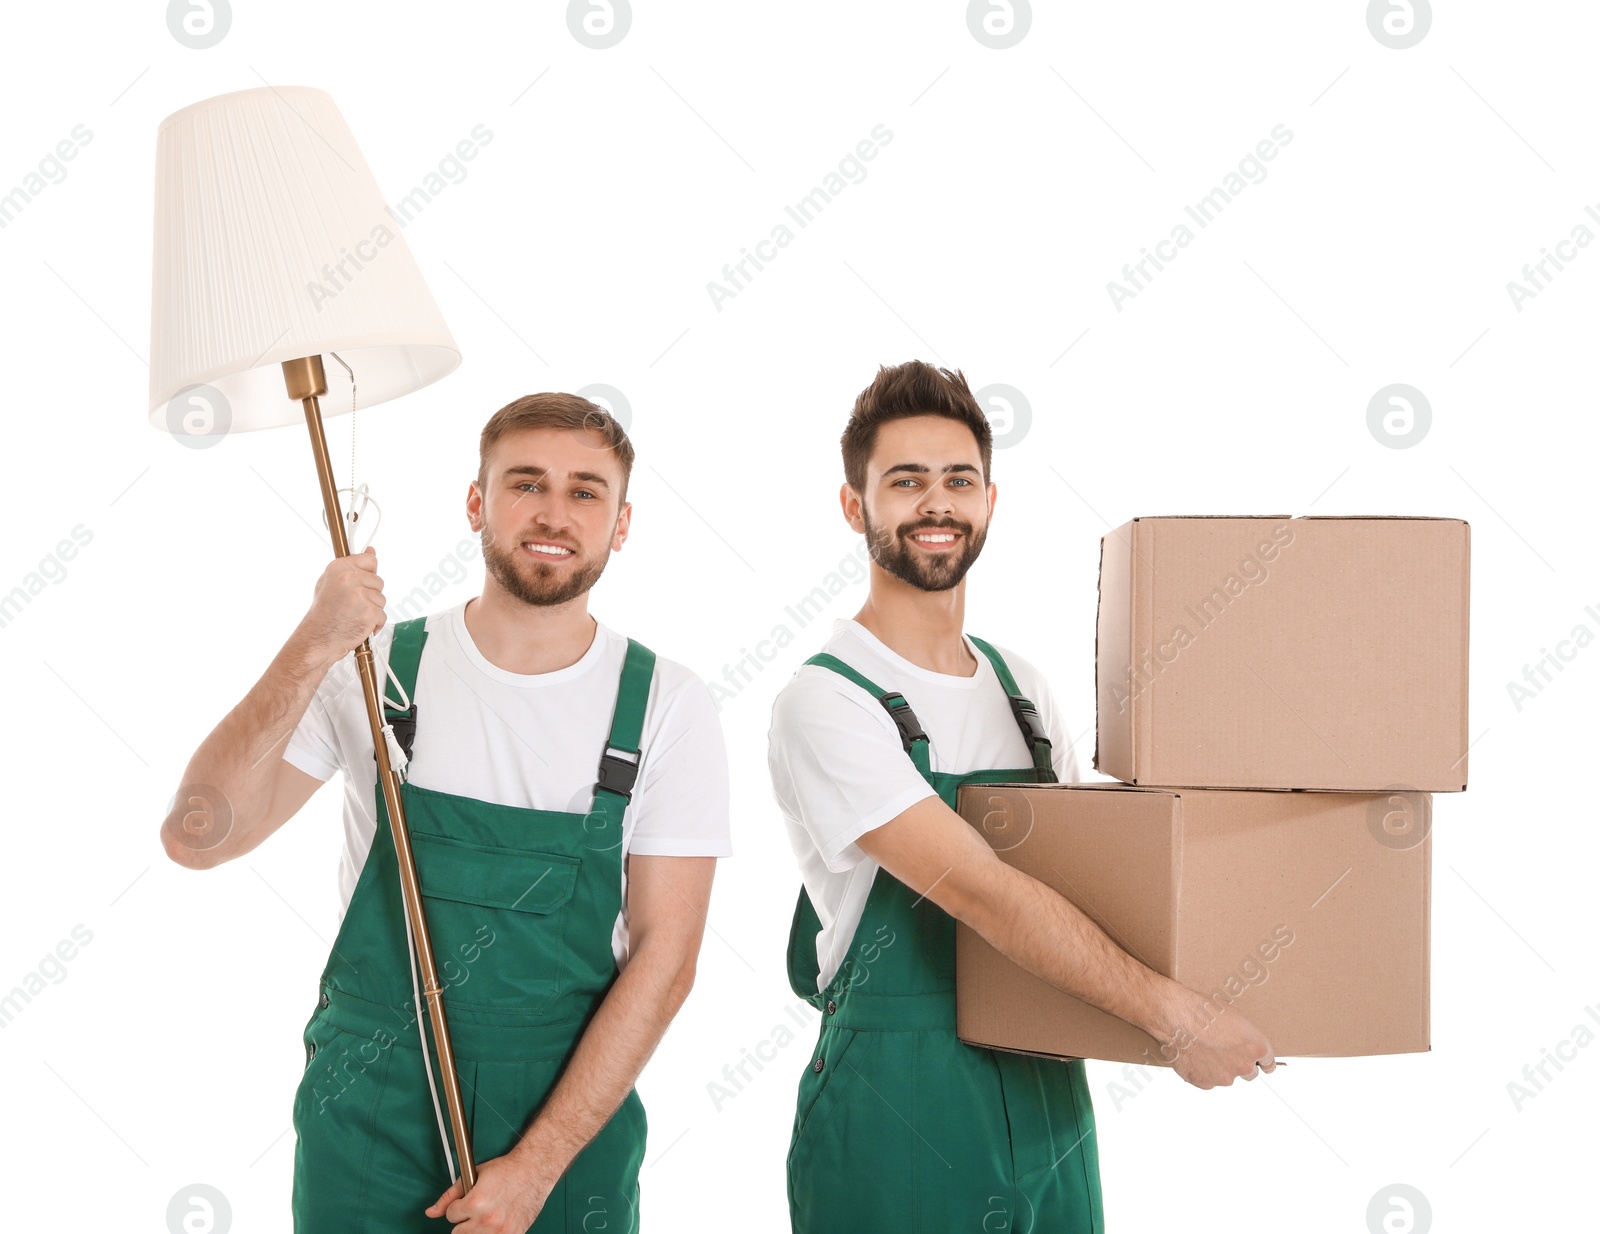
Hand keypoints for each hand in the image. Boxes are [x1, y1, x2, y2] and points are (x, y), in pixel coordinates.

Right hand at [299, 546, 385, 667]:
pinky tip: (359, 625)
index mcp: (339, 567)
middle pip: (378, 581)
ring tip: (354, 615)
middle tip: (352, 605)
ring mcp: (360, 595)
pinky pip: (382, 614)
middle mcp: (349, 578)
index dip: (368, 573)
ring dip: (372, 609)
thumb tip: (371, 551)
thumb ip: (352, 566)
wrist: (318, 638)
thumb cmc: (323, 613)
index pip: (370, 560)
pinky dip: (374, 623)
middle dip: (370, 594)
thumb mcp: (330, 582)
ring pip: (382, 599)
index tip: (362, 582)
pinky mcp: (369, 612)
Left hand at [425, 1153, 552, 1231]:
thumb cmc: (506, 1170)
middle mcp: (487, 1220)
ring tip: (487, 1215)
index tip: (467, 1202)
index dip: (458, 1207)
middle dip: (465, 1221)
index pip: (451, 1216)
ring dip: (476, 1229)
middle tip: (477, 1209)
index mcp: (475, 1203)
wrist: (534, 1171)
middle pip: (458, 1233)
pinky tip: (496, 1223)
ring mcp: (500, 1231)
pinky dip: (491, 1233)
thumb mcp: (473, 1175)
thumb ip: (449, 1195)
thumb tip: (431, 1212)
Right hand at [1159, 987, 1275, 1089]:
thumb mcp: (1233, 1015)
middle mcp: (1244, 1065)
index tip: (1262, 1065)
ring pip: (1226, 1077)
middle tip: (1224, 1051)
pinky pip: (1207, 1080)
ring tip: (1203, 1050)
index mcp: (1256, 1047)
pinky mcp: (1205, 1083)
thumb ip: (1244, 1035)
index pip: (1269, 1063)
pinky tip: (1194, 1056)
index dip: (1263, 1063)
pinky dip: (1202, 1072)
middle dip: (1239, 1064)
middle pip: (1250, 1073)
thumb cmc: (1203, 1010)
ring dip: (1219, 1068)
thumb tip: (1241, 1041)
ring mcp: (1224, 1077)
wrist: (1176, 1017)